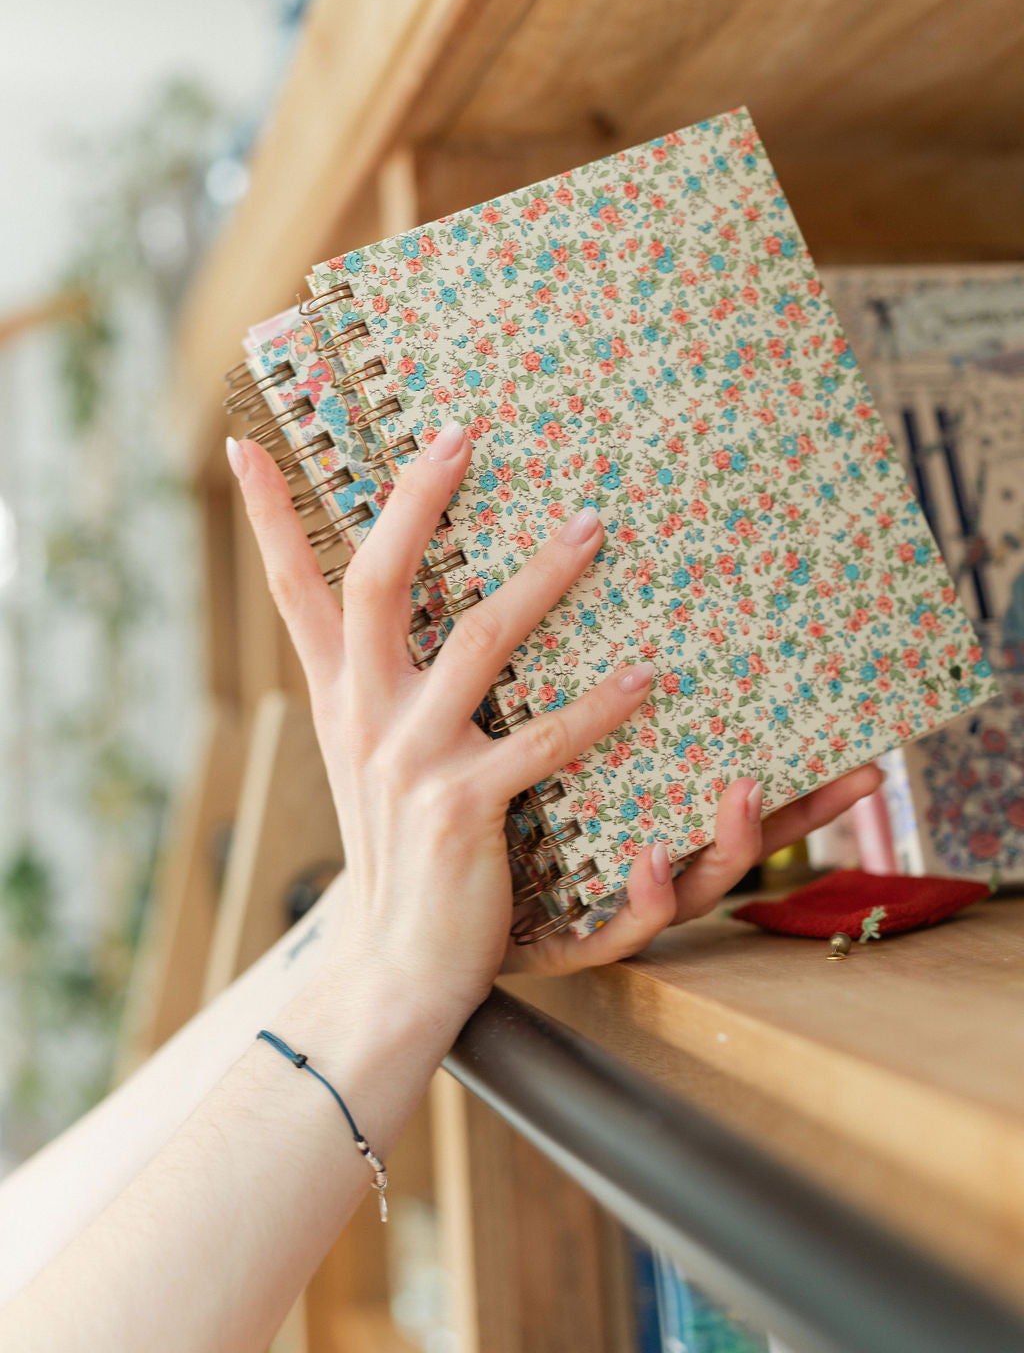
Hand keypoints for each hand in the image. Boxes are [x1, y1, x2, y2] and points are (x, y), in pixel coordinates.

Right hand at [229, 422, 880, 1023]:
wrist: (396, 963)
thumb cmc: (402, 849)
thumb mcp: (372, 756)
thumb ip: (382, 682)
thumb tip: (414, 613)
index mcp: (340, 697)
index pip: (292, 591)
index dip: (265, 518)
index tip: (241, 445)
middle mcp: (363, 716)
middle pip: (376, 583)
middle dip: (414, 500)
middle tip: (461, 431)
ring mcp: (408, 760)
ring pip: (474, 641)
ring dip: (539, 579)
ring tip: (593, 528)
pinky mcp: (460, 808)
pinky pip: (540, 740)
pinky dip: (597, 706)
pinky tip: (644, 676)